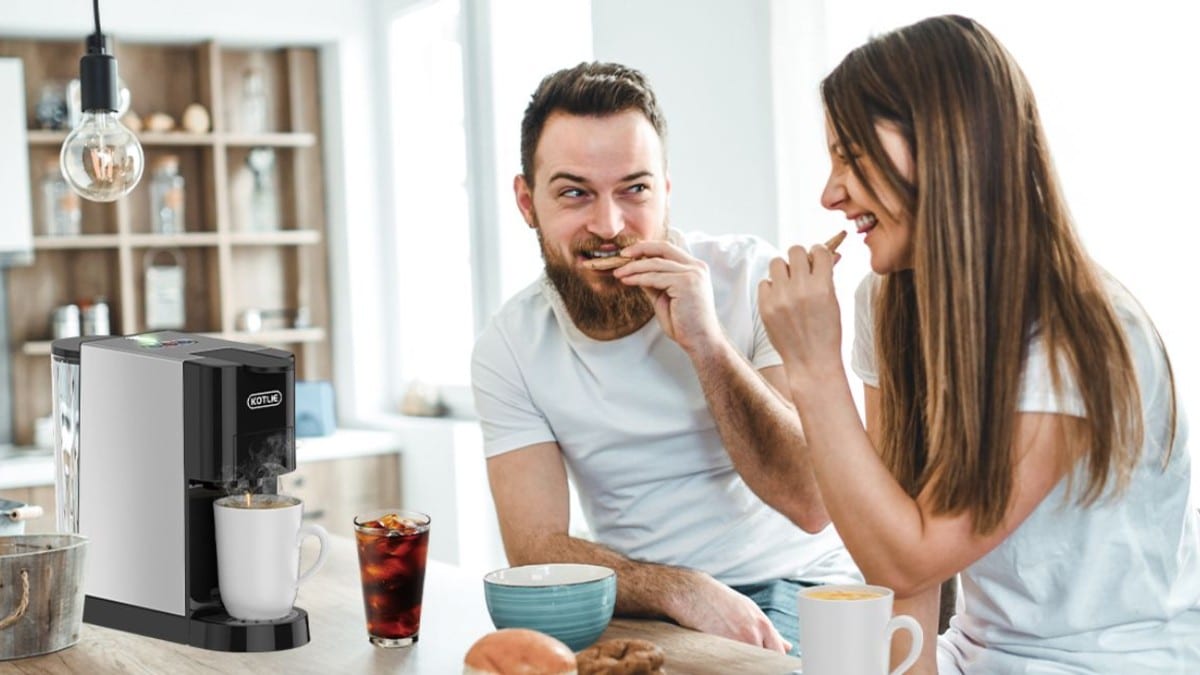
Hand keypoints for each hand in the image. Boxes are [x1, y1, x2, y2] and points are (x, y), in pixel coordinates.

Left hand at [613, 240, 724, 355]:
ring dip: (633, 267)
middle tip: (621, 254)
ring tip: (618, 273)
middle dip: (639, 249)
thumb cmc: (684, 323)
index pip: (668, 249)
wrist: (700, 340)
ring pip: (655, 264)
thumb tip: (635, 271)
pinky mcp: (685, 283)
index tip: (629, 253)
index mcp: (694, 268)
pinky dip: (638, 278)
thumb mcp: (664, 297)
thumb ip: (653, 282)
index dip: (647, 248)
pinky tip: (627, 281)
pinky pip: (655, 277)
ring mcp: (692, 274)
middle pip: (663, 248)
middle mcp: (696, 267)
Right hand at [666, 571, 790, 652]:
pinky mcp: (721, 648)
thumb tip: (786, 646)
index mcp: (762, 624)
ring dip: (744, 662)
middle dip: (760, 662)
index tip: (772, 664)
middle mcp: (753, 633)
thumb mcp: (749, 611)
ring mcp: (737, 642)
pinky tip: (724, 656)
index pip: (778, 652)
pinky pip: (731, 662)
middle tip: (750, 659)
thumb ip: (768, 631)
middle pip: (765, 659)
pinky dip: (730, 662)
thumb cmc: (720, 600)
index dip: (775, 661)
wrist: (693, 593)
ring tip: (734, 655)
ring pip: (749, 662)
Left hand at [757, 242, 842, 379]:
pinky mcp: (765, 307)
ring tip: (789, 283)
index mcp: (822, 287)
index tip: (817, 259)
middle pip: (795, 250)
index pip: (819, 250)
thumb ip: (828, 276)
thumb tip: (831, 254)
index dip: (818, 253)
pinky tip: (780, 299)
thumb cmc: (827, 332)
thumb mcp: (834, 302)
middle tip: (802, 270)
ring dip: (784, 269)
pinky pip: (764, 282)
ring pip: (776, 262)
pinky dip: (771, 287)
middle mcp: (800, 289)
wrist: (811, 361)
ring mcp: (780, 298)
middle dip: (800, 258)